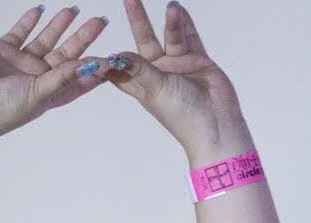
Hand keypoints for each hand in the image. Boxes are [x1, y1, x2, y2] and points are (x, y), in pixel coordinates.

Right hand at [0, 6, 111, 141]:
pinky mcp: (4, 51)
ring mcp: (21, 63)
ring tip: (74, 9)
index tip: (114, 59)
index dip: (96, 69)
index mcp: (50, 92)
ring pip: (46, 39)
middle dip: (83, 37)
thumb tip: (94, 64)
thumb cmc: (4, 111)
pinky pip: (20, 32)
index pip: (78, 78)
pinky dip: (29, 20)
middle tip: (100, 21)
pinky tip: (40, 9)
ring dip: (59, 24)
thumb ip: (66, 76)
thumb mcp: (41, 94)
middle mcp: (38, 76)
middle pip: (67, 53)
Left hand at [103, 1, 246, 153]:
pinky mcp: (196, 60)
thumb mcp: (155, 90)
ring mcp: (178, 65)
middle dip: (138, 21)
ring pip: (169, 36)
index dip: (110, 59)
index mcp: (142, 85)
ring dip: (169, 22)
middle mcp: (159, 73)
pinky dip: (185, 23)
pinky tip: (178, 9)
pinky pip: (189, 36)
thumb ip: (139, 69)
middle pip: (144, 42)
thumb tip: (116, 55)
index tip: (95, 44)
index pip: (121, 69)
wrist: (214, 122)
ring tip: (171, 7)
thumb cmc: (182, 115)